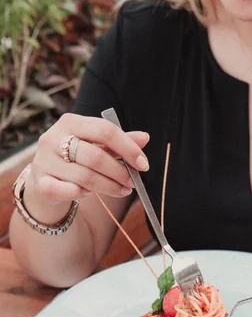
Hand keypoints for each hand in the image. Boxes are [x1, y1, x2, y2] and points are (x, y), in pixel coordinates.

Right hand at [28, 113, 149, 203]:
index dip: (128, 148)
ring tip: (120, 190)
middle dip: (119, 172)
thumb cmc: (76, 161)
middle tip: (132, 183)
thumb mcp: (98, 147)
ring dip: (108, 186)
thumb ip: (119, 143)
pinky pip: (70, 191)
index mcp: (70, 122)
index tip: (144, 165)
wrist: (46, 182)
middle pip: (96, 156)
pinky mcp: (40, 183)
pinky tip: (89, 193)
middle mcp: (53, 138)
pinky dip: (84, 194)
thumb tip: (145, 138)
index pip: (105, 130)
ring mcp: (44, 161)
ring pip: (86, 177)